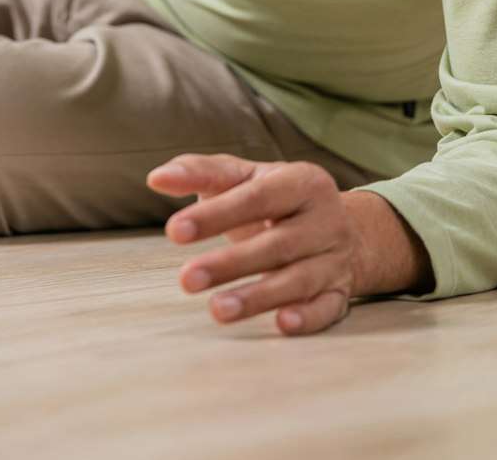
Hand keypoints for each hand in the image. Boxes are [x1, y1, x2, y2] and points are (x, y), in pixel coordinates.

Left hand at [147, 155, 370, 335]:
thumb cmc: (273, 198)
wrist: (340, 227)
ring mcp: (335, 258)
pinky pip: (328, 308)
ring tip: (217, 310)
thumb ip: (199, 172)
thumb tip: (156, 179)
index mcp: (301, 182)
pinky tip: (281, 323)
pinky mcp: (340, 292)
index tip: (173, 232)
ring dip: (258, 297)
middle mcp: (324, 220)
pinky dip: (308, 317)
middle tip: (186, 280)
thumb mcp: (242, 176)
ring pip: (298, 280)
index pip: (257, 197)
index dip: (216, 215)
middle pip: (277, 244)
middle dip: (230, 263)